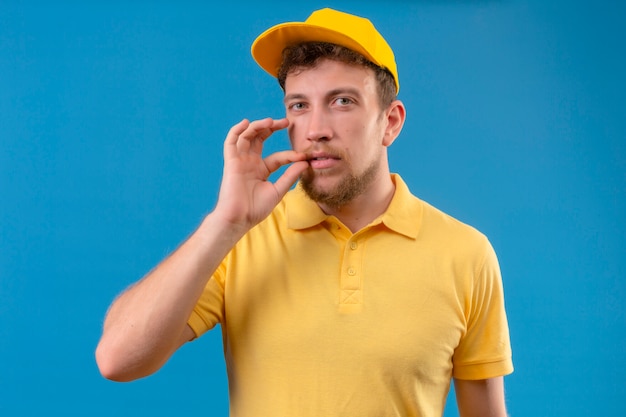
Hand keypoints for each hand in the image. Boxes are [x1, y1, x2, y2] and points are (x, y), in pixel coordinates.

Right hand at [213, 117, 307, 231]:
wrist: (239, 218)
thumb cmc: (255, 209)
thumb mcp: (278, 191)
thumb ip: (290, 176)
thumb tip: (304, 163)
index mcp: (261, 170)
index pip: (278, 157)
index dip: (290, 155)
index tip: (303, 156)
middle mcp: (250, 163)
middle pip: (260, 139)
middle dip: (271, 128)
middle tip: (285, 122)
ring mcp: (240, 161)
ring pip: (247, 137)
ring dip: (257, 126)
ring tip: (270, 121)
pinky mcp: (231, 162)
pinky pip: (231, 142)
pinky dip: (237, 130)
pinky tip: (246, 123)